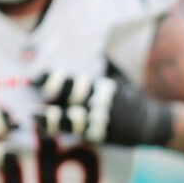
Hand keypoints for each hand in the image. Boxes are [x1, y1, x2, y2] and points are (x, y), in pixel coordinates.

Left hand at [35, 71, 174, 146]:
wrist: (152, 123)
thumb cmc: (133, 98)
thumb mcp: (121, 77)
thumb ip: (106, 63)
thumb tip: (100, 44)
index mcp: (102, 86)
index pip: (74, 80)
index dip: (55, 77)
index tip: (38, 74)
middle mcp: (101, 103)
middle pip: (72, 96)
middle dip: (51, 90)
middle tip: (30, 86)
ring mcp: (102, 121)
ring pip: (73, 120)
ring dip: (52, 118)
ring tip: (33, 117)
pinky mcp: (103, 138)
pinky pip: (80, 137)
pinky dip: (64, 135)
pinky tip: (47, 134)